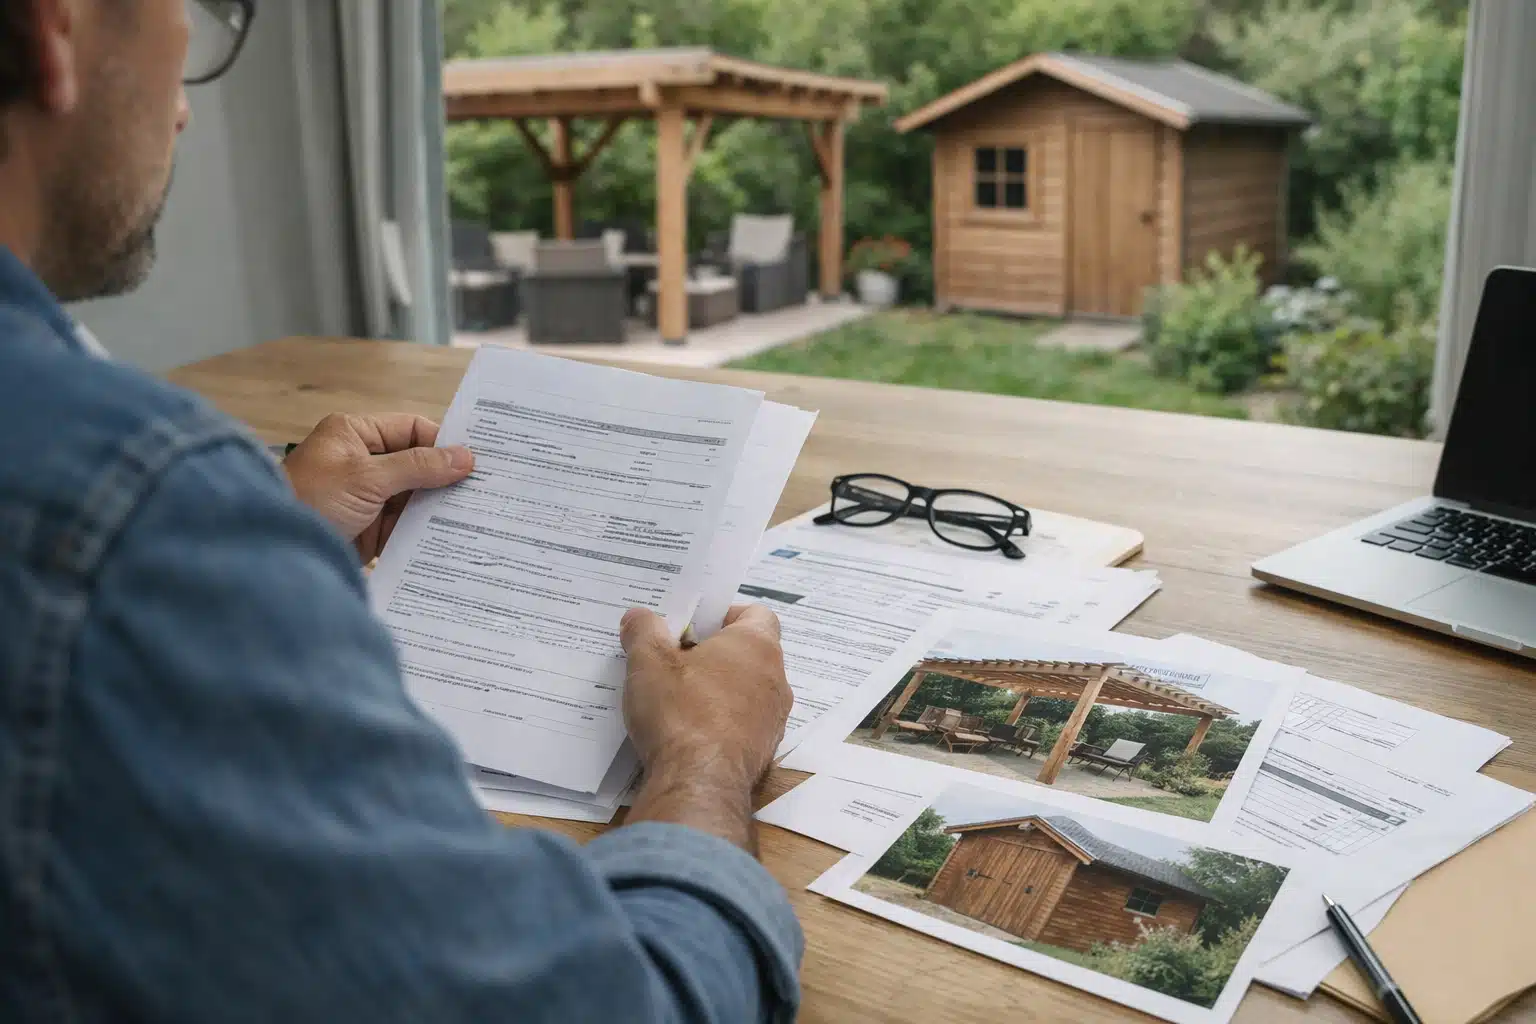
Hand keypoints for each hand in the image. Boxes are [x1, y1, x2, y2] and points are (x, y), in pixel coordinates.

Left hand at [283, 413, 473, 561]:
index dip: (441, 443)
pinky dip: (425, 531)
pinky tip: (452, 535)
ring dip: (437, 506)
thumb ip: (418, 466)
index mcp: (354, 436)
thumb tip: (464, 457)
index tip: (473, 460)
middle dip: (445, 477)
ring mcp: (366, 498)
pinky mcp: (369, 530)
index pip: (410, 430)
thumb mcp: (367, 477)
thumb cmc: (309, 500)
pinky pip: (406, 526)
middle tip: (484, 487)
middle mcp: (361, 463)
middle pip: (416, 465)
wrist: (274, 550)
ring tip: (476, 513)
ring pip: (414, 497)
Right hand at [620, 604, 792, 849]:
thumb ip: (644, 631)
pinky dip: (722, 721)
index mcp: (757, 645)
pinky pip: (744, 723)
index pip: (757, 614)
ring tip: (678, 694)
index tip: (694, 625)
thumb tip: (639, 616)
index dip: (725, 614)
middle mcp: (776, 678)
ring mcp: (774, 718)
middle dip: (715, 653)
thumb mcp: (649, 662)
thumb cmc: (680, 711)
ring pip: (748, 690)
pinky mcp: (764, 750)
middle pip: (750, 652)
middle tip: (677, 657)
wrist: (700, 784)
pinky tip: (688, 729)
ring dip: (719, 688)